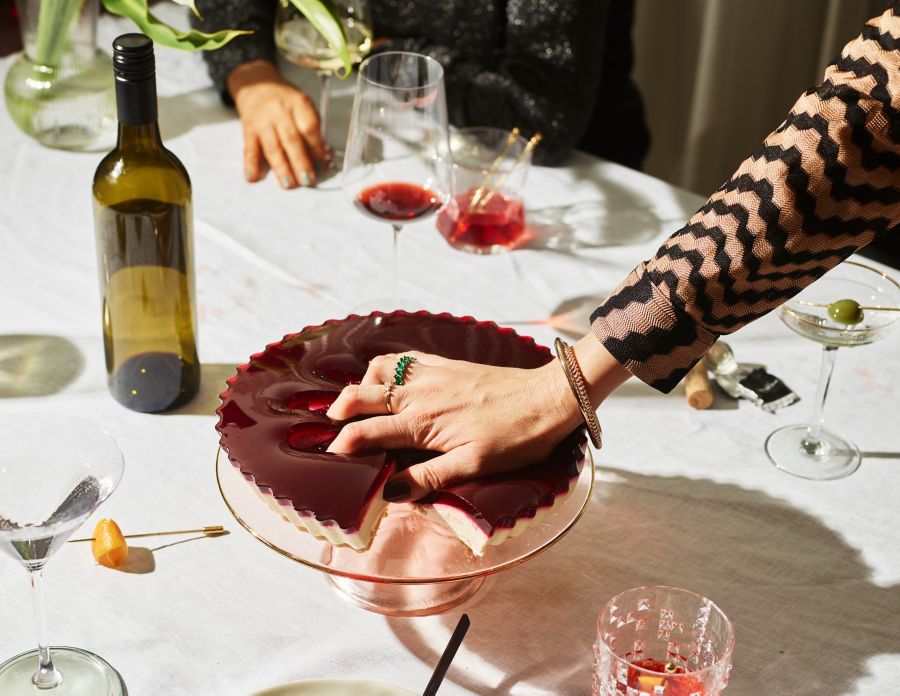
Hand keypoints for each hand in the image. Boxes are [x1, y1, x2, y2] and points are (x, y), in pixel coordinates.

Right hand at [227, 60, 325, 188]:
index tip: (324, 165)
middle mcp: (279, 111)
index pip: (309, 128)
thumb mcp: (302, 106)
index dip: (317, 148)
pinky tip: (253, 178)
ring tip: (288, 185)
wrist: (255, 84)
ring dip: (281, 168)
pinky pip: (249, 149)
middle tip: (307, 180)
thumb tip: (323, 157)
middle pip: (291, 139)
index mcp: (298, 103)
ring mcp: (262, 121)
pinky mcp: (248, 129)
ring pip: (272, 147)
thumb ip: (312, 129)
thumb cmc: (285, 100)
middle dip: (300, 162)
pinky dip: (250, 165)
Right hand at [325, 336, 629, 501]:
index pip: (367, 432)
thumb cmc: (516, 437)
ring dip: (360, 384)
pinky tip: (390, 377)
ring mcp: (432, 375)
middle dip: (340, 410)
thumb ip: (429, 477)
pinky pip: (404, 358)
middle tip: (330, 426)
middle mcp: (420, 394)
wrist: (548, 398)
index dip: (344, 444)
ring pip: (379, 371)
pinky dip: (386, 366)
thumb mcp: (474, 465)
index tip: (332, 456)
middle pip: (362, 396)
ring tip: (356, 401)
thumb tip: (390, 492)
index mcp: (422, 423)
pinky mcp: (446, 364)